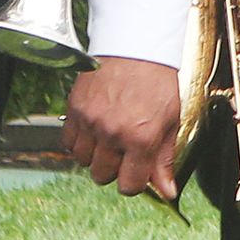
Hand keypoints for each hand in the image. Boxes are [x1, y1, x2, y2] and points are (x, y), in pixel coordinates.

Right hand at [62, 57, 186, 205]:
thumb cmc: (157, 83)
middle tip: (124, 151)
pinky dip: (79, 141)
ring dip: (96, 155)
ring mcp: (91, 122)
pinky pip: (68, 143)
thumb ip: (164, 160)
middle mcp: (113, 133)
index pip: (129, 185)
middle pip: (102, 176)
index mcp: (141, 138)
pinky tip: (94, 129)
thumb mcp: (171, 122)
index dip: (134, 183)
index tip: (137, 173)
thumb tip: (167, 192)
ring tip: (109, 137)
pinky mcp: (75, 110)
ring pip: (83, 161)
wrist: (137, 48)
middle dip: (114, 169)